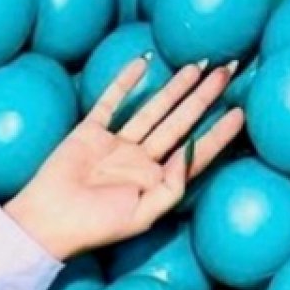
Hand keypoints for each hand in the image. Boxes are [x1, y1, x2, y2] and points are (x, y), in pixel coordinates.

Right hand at [7, 56, 246, 261]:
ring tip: (199, 65)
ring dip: (175, 87)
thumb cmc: (94, 225)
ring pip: (153, 109)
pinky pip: (111, 102)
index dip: (219, 134)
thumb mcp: (141, 215)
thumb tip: (191, 155)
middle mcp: (140, 162)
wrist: (48, 220)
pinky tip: (144, 64)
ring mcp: (116, 145)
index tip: (241, 112)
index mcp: (155, 184)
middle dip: (205, 97)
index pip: (194, 154)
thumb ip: (171, 188)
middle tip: (229, 71)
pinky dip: (125, 82)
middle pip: (180, 123)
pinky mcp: (91, 132)